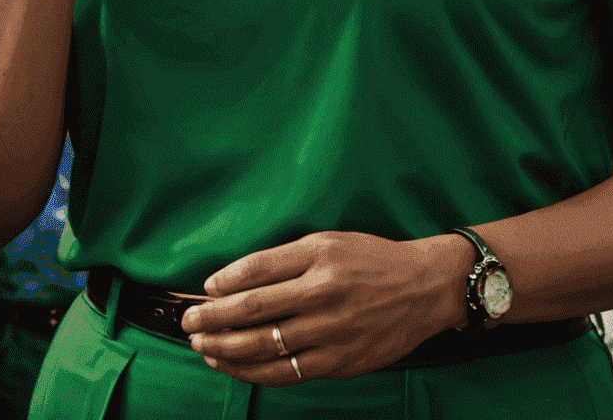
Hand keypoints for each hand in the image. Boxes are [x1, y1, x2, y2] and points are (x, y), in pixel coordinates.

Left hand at [180, 231, 471, 384]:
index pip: (258, 269)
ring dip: (225, 349)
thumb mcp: (330, 241)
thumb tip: (235, 278)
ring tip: (202, 347)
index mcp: (319, 255)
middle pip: (253, 309)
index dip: (224, 281)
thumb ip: (286, 258)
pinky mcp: (339, 362)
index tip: (204, 289)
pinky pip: (286, 372)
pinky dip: (252, 371)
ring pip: (263, 345)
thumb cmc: (372, 260)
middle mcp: (323, 292)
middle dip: (212, 318)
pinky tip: (233, 367)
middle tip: (189, 322)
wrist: (424, 288)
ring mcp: (331, 330)